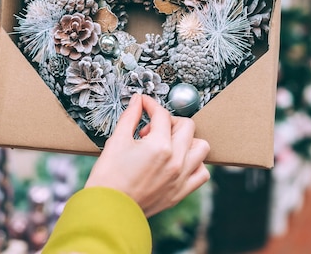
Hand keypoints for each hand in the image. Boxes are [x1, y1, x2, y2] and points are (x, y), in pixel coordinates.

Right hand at [85, 94, 210, 217]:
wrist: (108, 209)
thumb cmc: (109, 177)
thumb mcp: (117, 141)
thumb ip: (130, 117)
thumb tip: (138, 101)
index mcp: (159, 146)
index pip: (162, 115)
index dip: (151, 105)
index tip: (143, 104)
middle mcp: (176, 160)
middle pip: (186, 126)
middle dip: (169, 121)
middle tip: (152, 129)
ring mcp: (181, 177)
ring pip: (201, 148)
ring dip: (187, 141)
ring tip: (169, 144)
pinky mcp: (181, 192)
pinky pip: (202, 173)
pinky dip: (195, 164)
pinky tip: (178, 162)